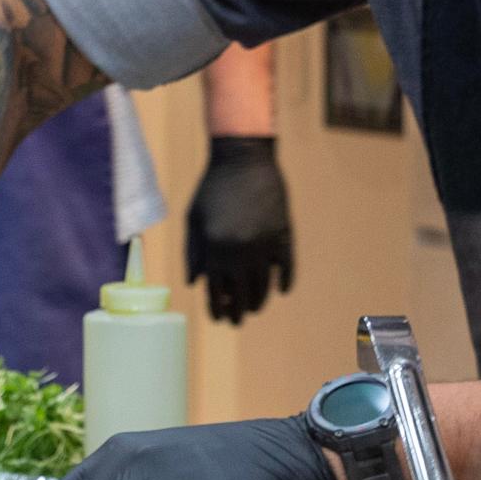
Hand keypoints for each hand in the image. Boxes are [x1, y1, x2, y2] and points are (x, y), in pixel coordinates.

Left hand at [184, 134, 293, 324]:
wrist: (243, 159)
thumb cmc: (212, 188)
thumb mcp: (193, 220)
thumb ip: (193, 254)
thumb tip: (195, 284)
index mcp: (214, 249)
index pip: (216, 291)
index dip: (217, 308)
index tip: (218, 317)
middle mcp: (240, 252)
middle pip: (241, 295)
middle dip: (237, 312)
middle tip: (236, 321)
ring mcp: (264, 245)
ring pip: (264, 286)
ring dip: (259, 301)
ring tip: (255, 308)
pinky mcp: (283, 235)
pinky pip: (287, 267)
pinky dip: (285, 282)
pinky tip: (281, 290)